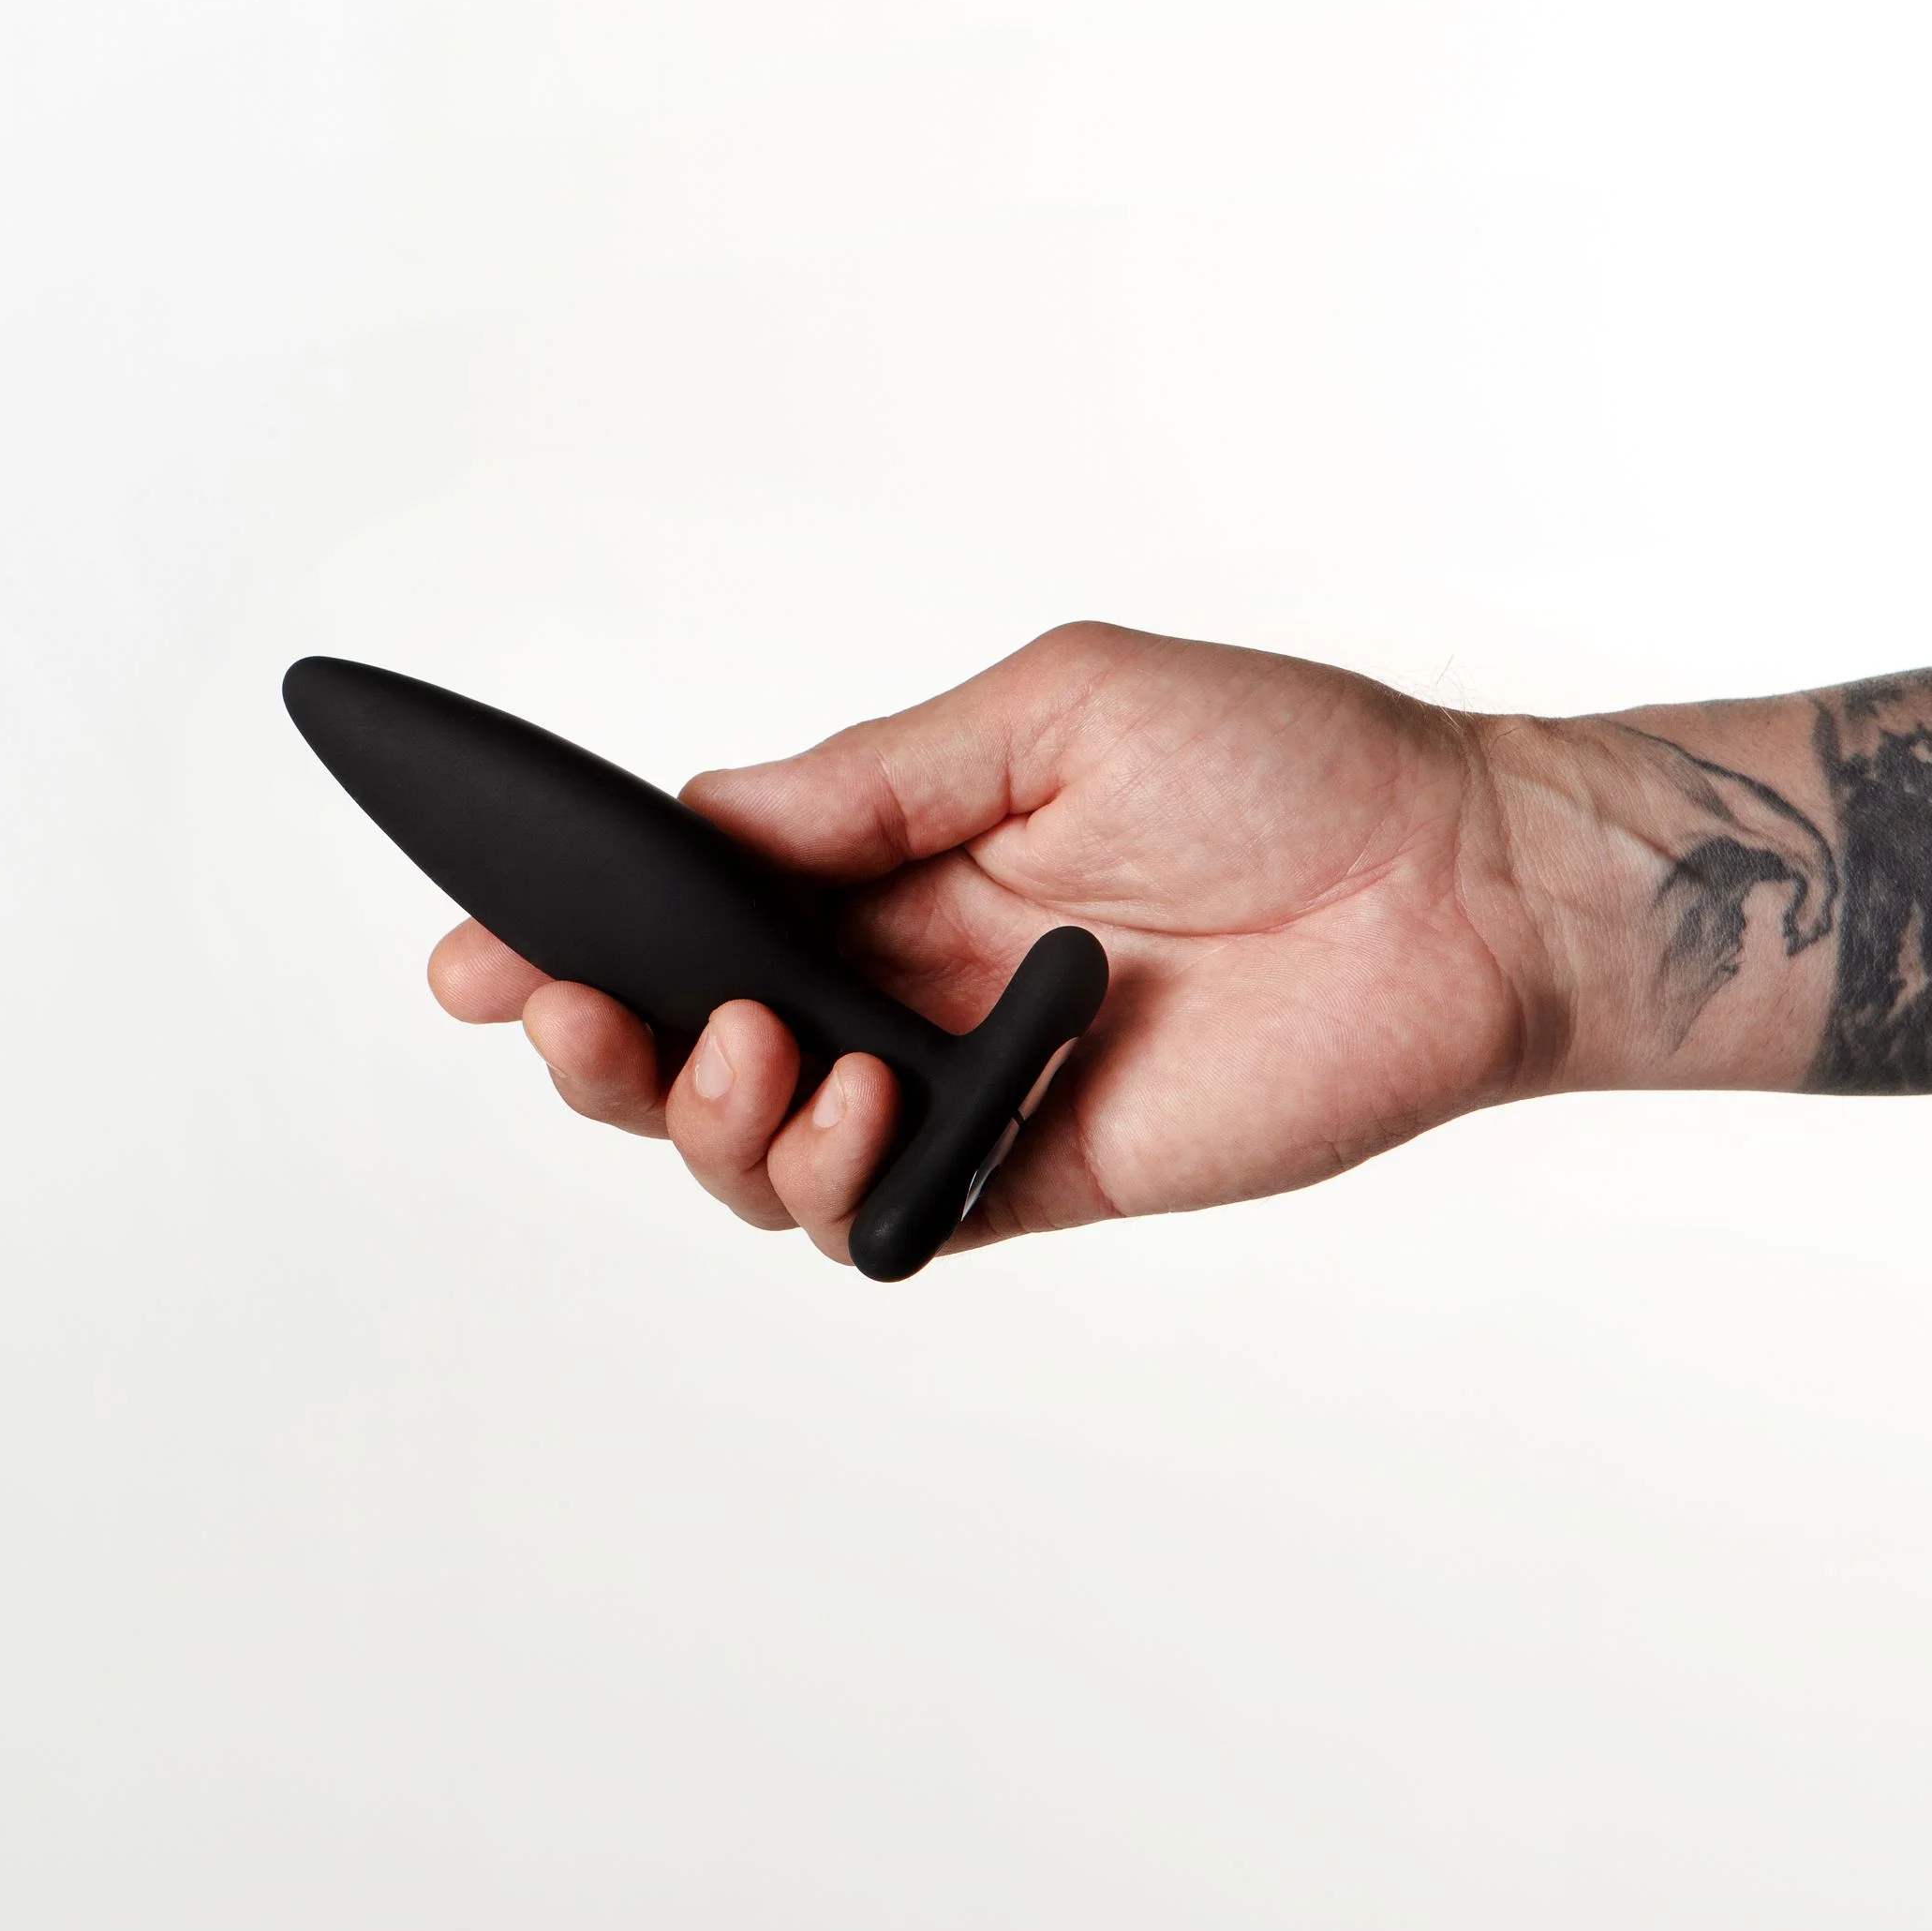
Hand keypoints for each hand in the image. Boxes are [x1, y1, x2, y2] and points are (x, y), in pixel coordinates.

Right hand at [428, 623, 1541, 1265]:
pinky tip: (858, 1108)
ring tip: (760, 1053)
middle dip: (597, 1043)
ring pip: (763, 1152)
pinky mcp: (1035, 1174)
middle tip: (558, 1009)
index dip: (579, 931)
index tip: (477, 940)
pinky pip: (883, 1218)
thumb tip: (701, 817)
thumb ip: (871, 783)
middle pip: (695, 1047)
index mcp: (900, 860)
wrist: (1454, 881)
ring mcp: (965, 1085)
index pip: (699, 909)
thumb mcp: (1051, 711)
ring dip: (708, 1116)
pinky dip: (834, 1183)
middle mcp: (912, 978)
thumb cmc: (1284, 761)